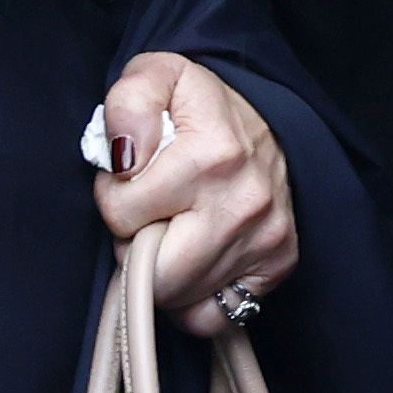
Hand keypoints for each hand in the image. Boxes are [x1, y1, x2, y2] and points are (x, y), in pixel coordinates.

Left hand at [97, 53, 296, 333]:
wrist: (265, 118)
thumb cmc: (198, 105)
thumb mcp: (156, 75)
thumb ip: (128, 102)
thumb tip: (124, 155)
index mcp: (212, 155)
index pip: (120, 213)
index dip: (114, 196)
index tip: (132, 178)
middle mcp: (245, 202)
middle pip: (152, 272)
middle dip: (135, 246)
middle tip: (148, 214)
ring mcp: (266, 238)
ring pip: (178, 297)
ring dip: (163, 270)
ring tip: (174, 229)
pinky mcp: (278, 264)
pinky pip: (214, 316)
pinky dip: (194, 299)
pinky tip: (194, 262)